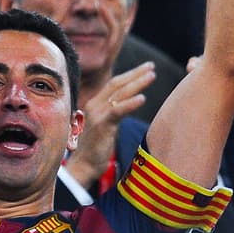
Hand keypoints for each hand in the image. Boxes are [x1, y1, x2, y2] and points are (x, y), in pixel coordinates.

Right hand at [66, 62, 155, 187]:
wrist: (82, 166)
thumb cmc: (94, 149)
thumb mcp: (104, 126)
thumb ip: (112, 115)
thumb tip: (126, 107)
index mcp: (94, 105)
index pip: (113, 84)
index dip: (130, 75)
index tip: (145, 69)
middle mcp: (94, 106)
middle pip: (117, 84)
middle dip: (135, 74)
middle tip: (151, 66)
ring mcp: (97, 114)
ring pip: (119, 93)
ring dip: (137, 83)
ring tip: (152, 75)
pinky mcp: (102, 125)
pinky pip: (117, 111)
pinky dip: (130, 103)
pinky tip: (142, 98)